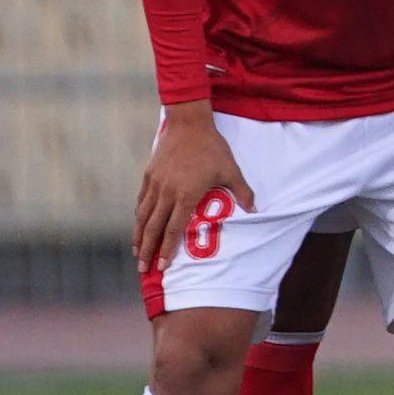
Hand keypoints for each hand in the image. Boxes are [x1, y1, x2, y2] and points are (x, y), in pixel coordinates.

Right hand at [134, 103, 251, 273]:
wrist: (189, 125)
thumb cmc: (213, 149)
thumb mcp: (232, 170)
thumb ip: (243, 192)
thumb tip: (256, 210)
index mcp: (186, 195)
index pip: (174, 229)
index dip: (167, 249)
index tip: (163, 267)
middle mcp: (166, 193)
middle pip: (153, 228)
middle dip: (147, 251)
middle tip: (143, 269)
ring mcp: (155, 184)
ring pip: (143, 216)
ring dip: (138, 236)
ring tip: (137, 253)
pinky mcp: (149, 176)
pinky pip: (141, 201)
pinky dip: (139, 216)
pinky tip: (139, 225)